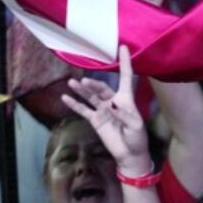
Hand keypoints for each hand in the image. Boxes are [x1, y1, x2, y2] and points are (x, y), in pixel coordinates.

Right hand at [61, 47, 150, 177]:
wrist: (129, 155)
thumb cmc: (137, 138)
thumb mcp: (135, 126)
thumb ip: (124, 114)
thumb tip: (112, 106)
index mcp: (126, 99)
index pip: (126, 77)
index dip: (125, 63)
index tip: (123, 47)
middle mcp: (113, 101)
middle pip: (102, 88)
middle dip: (93, 84)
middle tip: (84, 82)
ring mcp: (103, 110)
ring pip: (90, 96)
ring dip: (82, 90)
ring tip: (72, 83)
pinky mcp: (95, 120)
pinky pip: (83, 110)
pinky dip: (74, 104)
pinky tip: (65, 98)